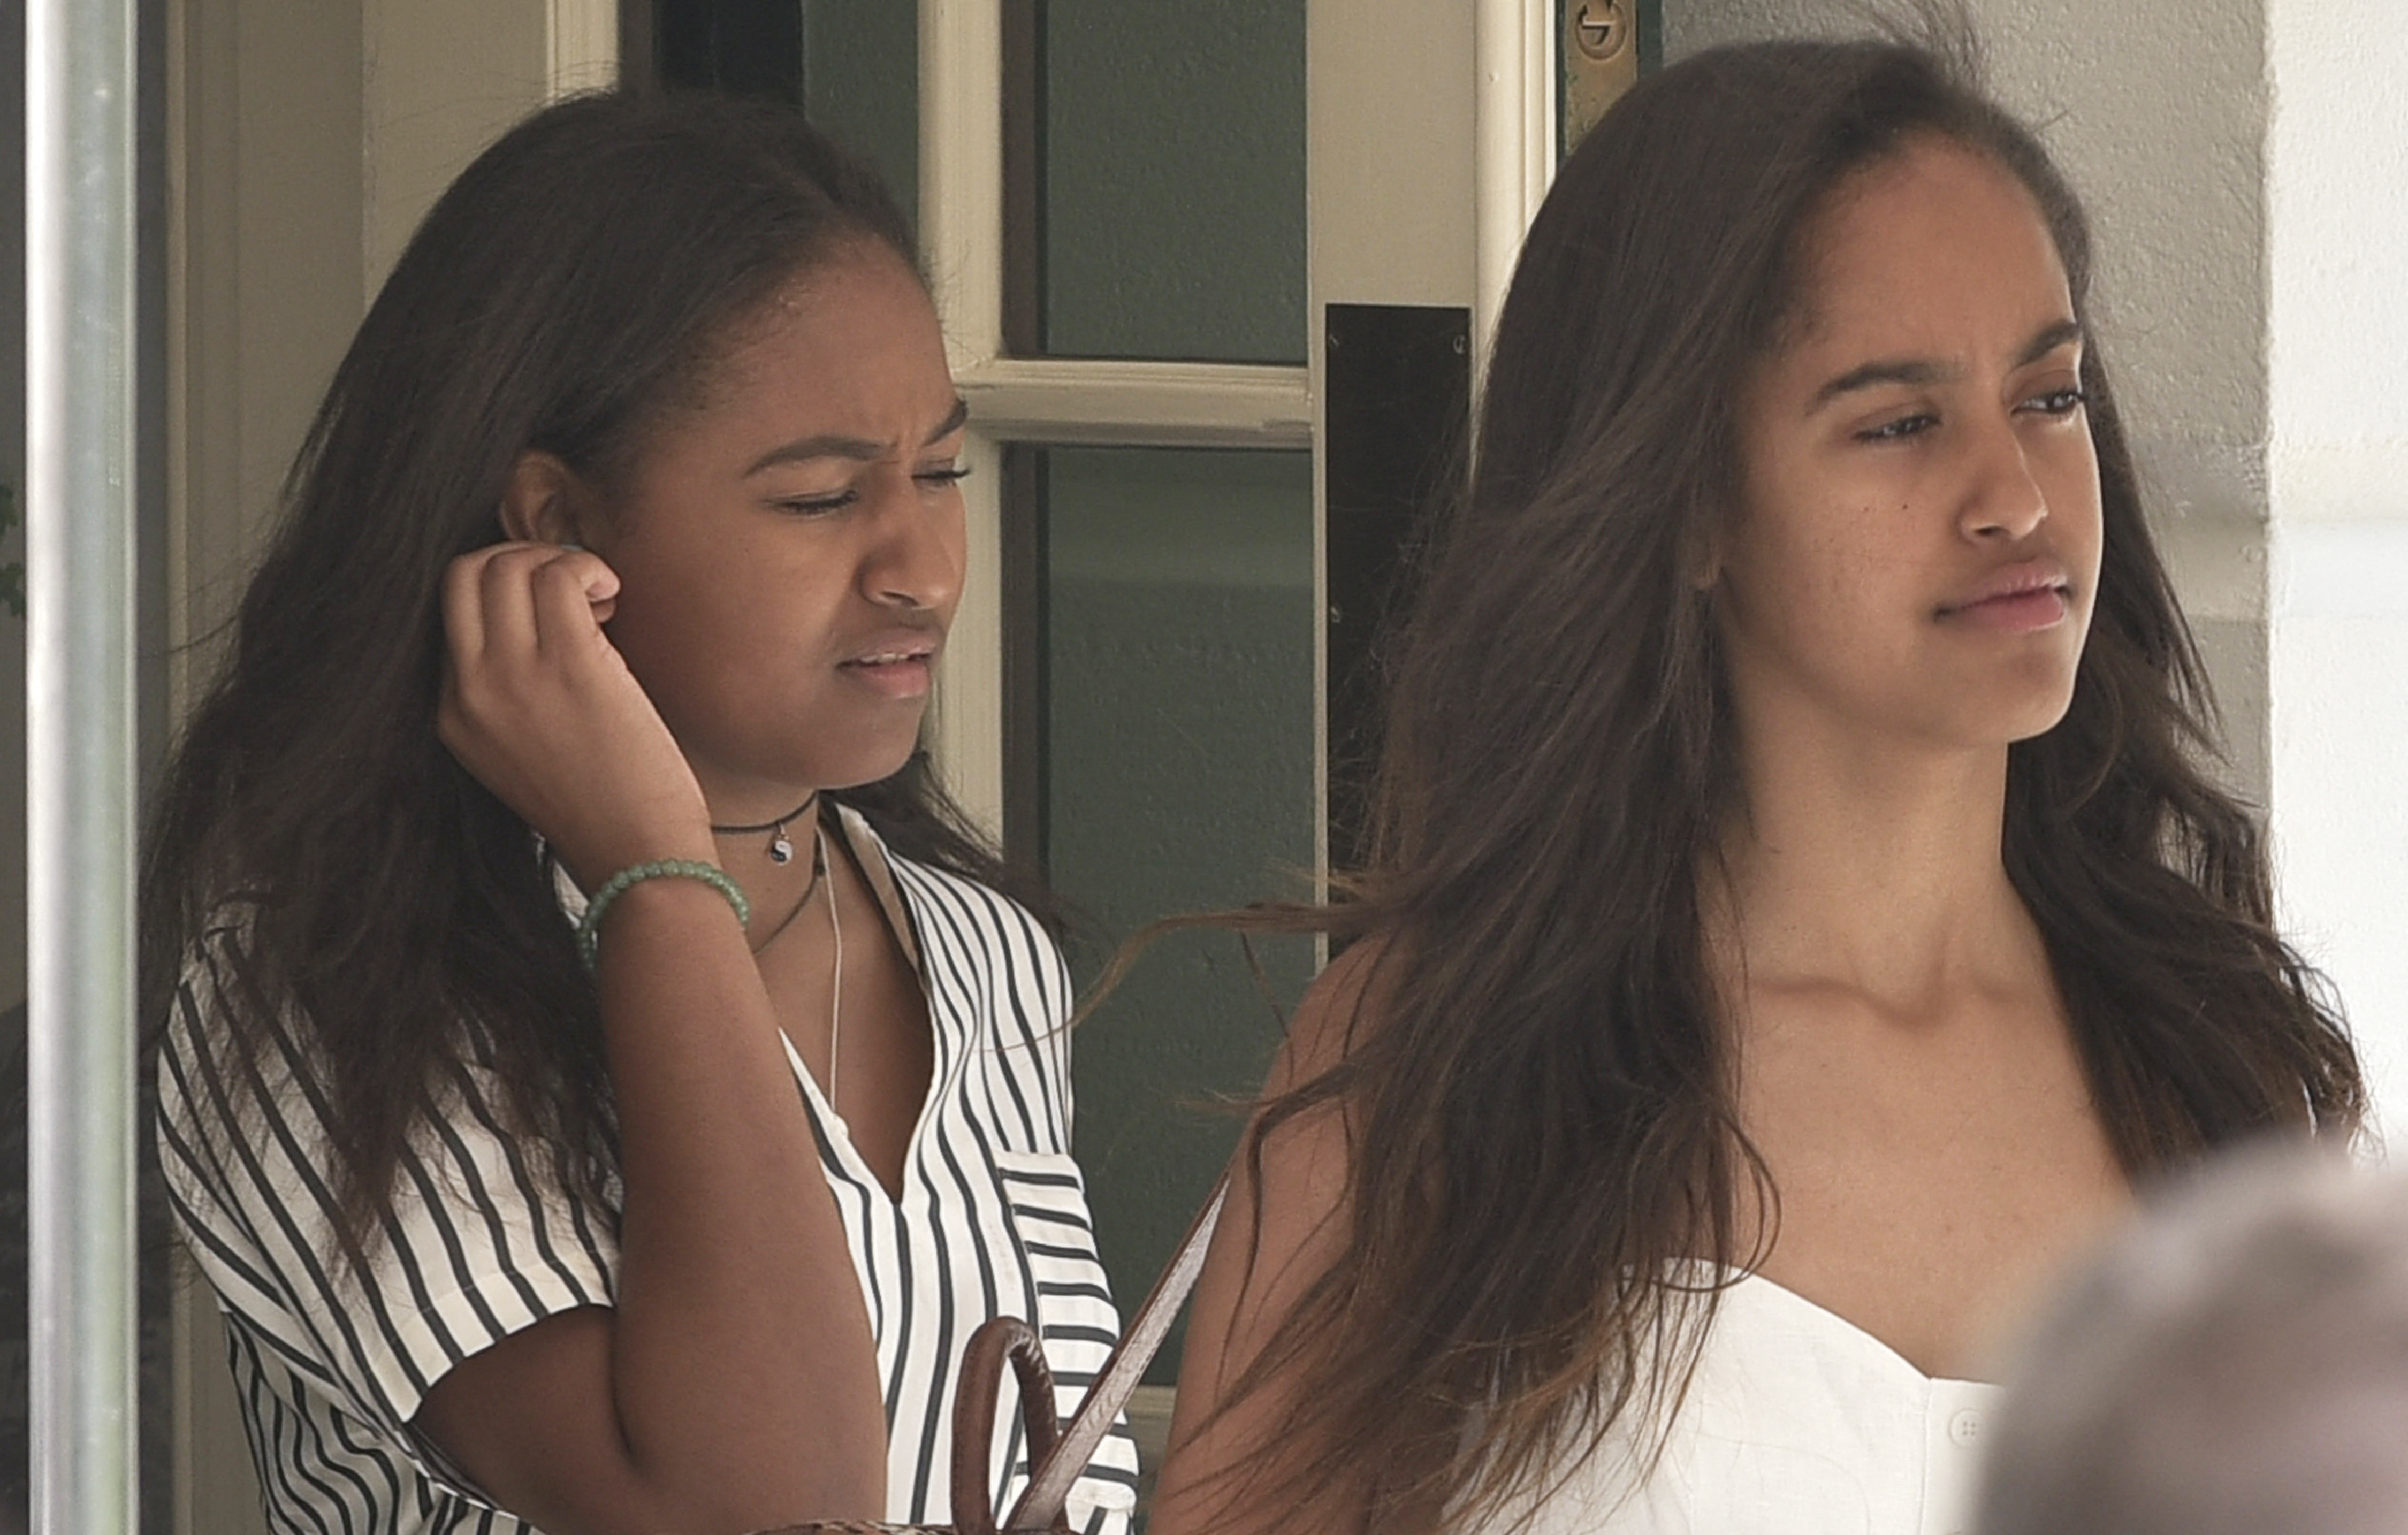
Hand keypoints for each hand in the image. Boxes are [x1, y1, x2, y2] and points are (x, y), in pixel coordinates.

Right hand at [437, 542, 715, 887]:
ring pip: (507, 565)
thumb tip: (542, 612)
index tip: (558, 613)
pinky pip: (559, 576)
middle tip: (572, 587)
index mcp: (454, 713)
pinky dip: (588, 569)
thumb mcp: (525, 751)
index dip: (507, 590)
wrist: (636, 857)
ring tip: (601, 599)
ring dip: (561, 563)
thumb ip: (512, 691)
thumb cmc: (604, 805)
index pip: (453, 610)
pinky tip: (613, 596)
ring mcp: (512, 677)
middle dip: (519, 558)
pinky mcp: (568, 665)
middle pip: (464, 574)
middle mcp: (470, 692)